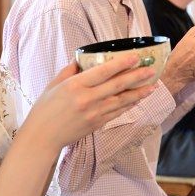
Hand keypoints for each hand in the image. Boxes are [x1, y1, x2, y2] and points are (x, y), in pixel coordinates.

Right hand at [20, 55, 156, 150]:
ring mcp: (94, 113)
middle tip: (151, 70)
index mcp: (75, 86)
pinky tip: (137, 99)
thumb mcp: (54, 85)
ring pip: (121, 100)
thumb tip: (82, 59)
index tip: (135, 57)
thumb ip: (70, 71)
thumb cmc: (44, 109)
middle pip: (117, 86)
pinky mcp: (97, 124)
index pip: (103, 72)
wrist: (42, 137)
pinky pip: (117, 112)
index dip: (121, 64)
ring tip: (152, 85)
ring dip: (138, 92)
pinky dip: (128, 105)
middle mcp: (87, 99)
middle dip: (136, 77)